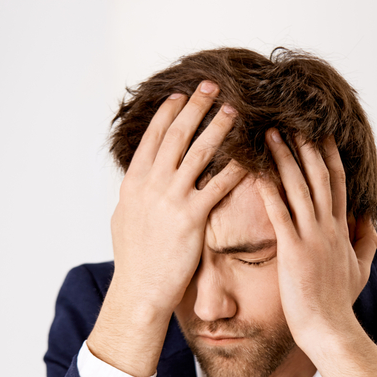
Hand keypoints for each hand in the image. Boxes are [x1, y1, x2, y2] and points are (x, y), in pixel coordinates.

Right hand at [110, 82, 245, 314]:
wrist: (140, 290)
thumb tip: (139, 181)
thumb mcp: (125, 219)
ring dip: (218, 127)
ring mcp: (171, 199)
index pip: (153, 137)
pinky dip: (235, 168)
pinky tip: (250, 155)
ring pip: (199, 152)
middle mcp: (151, 184)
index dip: (169, 113)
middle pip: (177, 135)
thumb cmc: (135, 260)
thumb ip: (136, 195)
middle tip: (213, 86)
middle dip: (196, 107)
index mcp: (134, 182)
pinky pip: (218, 185)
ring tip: (235, 110)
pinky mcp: (191, 218)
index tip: (182, 94)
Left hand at [259, 132, 376, 358]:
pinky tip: (257, 172)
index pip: (337, 184)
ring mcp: (312, 237)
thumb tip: (369, 219)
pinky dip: (268, 190)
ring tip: (270, 134)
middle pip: (319, 176)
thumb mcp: (361, 269)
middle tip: (292, 121)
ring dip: (284, 159)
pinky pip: (279, 213)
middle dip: (305, 147)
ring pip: (299, 188)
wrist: (330, 328)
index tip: (320, 134)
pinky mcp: (293, 250)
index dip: (329, 156)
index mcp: (342, 230)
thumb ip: (366, 241)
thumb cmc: (340, 303)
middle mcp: (328, 227)